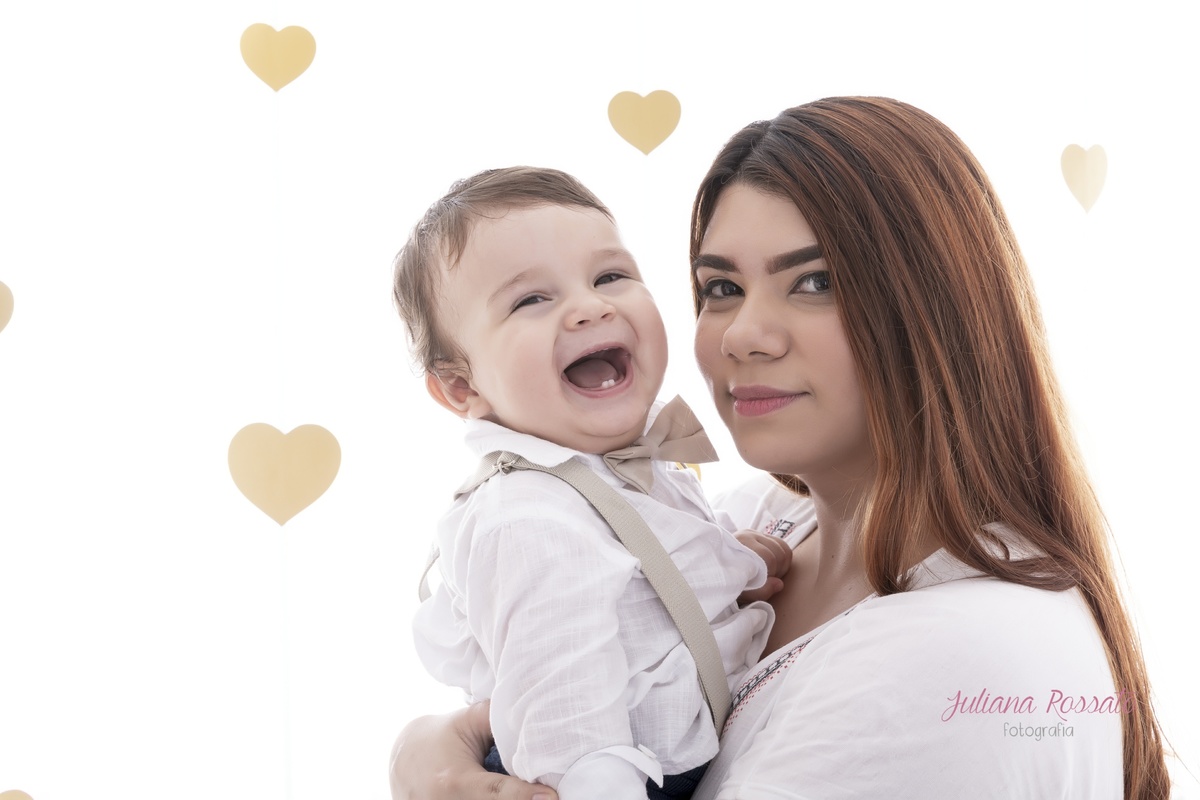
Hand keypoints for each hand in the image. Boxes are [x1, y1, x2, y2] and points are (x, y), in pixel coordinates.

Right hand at [389, 701, 556, 799]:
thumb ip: (496, 719)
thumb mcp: (467, 722)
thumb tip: (533, 712)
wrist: (403, 759)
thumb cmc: (443, 737)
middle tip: (552, 796)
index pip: (495, 792)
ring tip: (535, 795)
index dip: (524, 795)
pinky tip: (518, 796)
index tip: (551, 796)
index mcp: (454, 780)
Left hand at [734, 530, 792, 602]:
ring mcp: (754, 534)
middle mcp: (747, 535)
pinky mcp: (760, 535)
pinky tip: (773, 568)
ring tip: (769, 575)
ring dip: (781, 565)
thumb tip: (779, 584)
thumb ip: (760, 591)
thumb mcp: (742, 593)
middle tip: (768, 581)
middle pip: (778, 553)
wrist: (714, 570)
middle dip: (777, 570)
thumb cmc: (728, 582)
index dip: (771, 574)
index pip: (769, 558)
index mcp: (740, 547)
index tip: (764, 584)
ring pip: (782, 548)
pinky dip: (782, 558)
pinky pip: (782, 545)